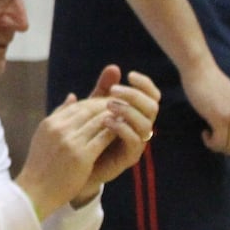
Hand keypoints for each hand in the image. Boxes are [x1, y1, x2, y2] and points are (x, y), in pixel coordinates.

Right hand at [14, 93, 114, 219]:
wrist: (35, 192)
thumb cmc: (41, 166)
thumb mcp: (44, 135)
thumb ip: (59, 115)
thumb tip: (72, 96)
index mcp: (50, 123)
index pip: (77, 105)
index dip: (95, 103)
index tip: (108, 104)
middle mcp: (59, 129)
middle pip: (88, 110)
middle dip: (107, 106)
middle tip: (123, 106)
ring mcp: (70, 142)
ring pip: (97, 121)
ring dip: (114, 117)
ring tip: (126, 116)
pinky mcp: (81, 156)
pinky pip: (102, 138)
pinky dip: (114, 132)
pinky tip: (124, 132)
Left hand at [79, 66, 160, 199]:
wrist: (77, 163)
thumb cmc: (88, 132)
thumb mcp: (94, 107)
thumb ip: (104, 89)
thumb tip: (113, 67)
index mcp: (136, 112)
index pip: (152, 96)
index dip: (145, 84)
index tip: (130, 74)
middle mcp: (141, 126)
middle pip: (152, 107)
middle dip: (134, 95)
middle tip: (114, 91)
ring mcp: (137, 142)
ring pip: (146, 124)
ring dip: (128, 111)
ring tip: (108, 105)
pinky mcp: (130, 156)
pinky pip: (135, 141)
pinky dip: (122, 129)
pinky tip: (106, 121)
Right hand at [183, 59, 229, 154]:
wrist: (199, 69)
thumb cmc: (210, 83)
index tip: (223, 139)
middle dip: (228, 149)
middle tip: (214, 140)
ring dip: (217, 146)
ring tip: (208, 135)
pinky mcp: (220, 118)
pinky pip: (219, 142)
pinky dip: (211, 143)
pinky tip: (204, 133)